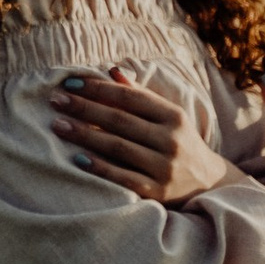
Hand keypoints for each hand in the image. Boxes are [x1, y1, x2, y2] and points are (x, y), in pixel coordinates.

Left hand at [49, 69, 232, 204]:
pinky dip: (100, 167)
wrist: (209, 184)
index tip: (70, 83)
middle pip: (119, 120)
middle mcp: (171, 139)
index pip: (129, 97)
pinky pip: (123, 178)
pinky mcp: (158, 192)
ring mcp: (165, 167)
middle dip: (84, 108)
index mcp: (173, 116)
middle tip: (55, 100)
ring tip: (58, 125)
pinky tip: (78, 158)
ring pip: (118, 147)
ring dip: (85, 134)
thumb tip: (113, 71)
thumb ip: (141, 95)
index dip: (98, 88)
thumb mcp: (168, 117)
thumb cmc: (180, 142)